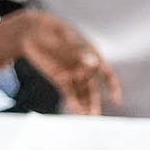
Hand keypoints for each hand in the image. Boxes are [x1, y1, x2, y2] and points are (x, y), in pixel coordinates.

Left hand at [0, 9, 120, 113]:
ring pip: (83, 94)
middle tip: (95, 115)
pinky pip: (70, 94)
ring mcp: (73, 74)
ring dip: (86, 106)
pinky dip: (74, 104)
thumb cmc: (53, 31)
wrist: (33, 31)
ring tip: (88, 118)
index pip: (106, 72)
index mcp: (92, 54)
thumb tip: (93, 63)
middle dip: (94, 102)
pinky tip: (77, 113)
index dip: (113, 86)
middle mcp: (85, 67)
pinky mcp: (61, 80)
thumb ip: (79, 52)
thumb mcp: (65, 39)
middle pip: (93, 88)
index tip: (116, 100)